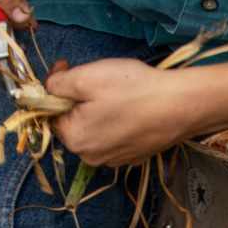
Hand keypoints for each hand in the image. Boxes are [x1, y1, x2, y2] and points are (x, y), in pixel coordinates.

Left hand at [46, 56, 205, 168]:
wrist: (179, 106)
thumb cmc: (131, 89)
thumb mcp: (86, 77)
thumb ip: (57, 84)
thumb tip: (48, 88)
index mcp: (75, 140)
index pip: (52, 113)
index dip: (57, 88)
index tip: (69, 67)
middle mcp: (91, 157)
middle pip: (74, 124)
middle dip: (78, 101)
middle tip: (96, 79)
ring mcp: (114, 160)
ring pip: (95, 131)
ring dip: (98, 112)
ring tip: (117, 93)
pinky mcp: (134, 157)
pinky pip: (115, 138)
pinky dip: (117, 123)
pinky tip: (132, 108)